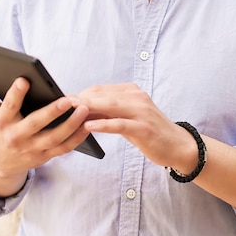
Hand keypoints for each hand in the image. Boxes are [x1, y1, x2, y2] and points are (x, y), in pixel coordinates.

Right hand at [0, 74, 90, 196]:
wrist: (0, 163)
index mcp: (2, 122)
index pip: (9, 107)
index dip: (15, 94)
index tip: (24, 79)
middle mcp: (17, 136)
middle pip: (35, 124)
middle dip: (51, 112)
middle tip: (67, 99)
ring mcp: (32, 148)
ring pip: (54, 138)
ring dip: (70, 125)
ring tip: (83, 109)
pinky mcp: (45, 156)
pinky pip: (63, 148)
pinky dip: (77, 138)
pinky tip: (87, 125)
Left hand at [73, 82, 235, 215]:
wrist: (177, 145)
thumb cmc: (149, 132)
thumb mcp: (128, 118)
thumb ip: (108, 112)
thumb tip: (81, 110)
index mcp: (131, 92)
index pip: (100, 89)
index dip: (80, 94)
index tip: (61, 100)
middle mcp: (136, 97)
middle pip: (101, 94)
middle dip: (79, 99)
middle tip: (58, 105)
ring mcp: (141, 111)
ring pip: (109, 105)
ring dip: (87, 108)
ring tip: (68, 112)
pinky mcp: (143, 127)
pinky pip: (119, 124)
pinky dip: (103, 124)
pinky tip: (88, 126)